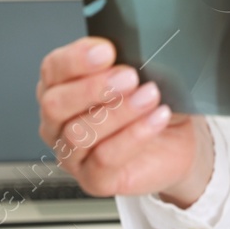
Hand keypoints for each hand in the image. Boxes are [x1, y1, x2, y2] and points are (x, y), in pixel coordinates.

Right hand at [36, 36, 212, 205]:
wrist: (177, 139)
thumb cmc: (151, 101)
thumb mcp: (140, 70)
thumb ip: (124, 58)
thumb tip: (124, 49)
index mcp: (61, 87)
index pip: (52, 69)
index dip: (76, 59)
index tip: (107, 51)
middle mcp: (58, 122)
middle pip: (55, 104)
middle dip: (94, 88)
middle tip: (129, 76)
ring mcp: (71, 154)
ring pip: (79, 133)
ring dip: (118, 111)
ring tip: (149, 95)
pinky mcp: (93, 179)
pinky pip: (104, 159)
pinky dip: (134, 135)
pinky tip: (156, 118)